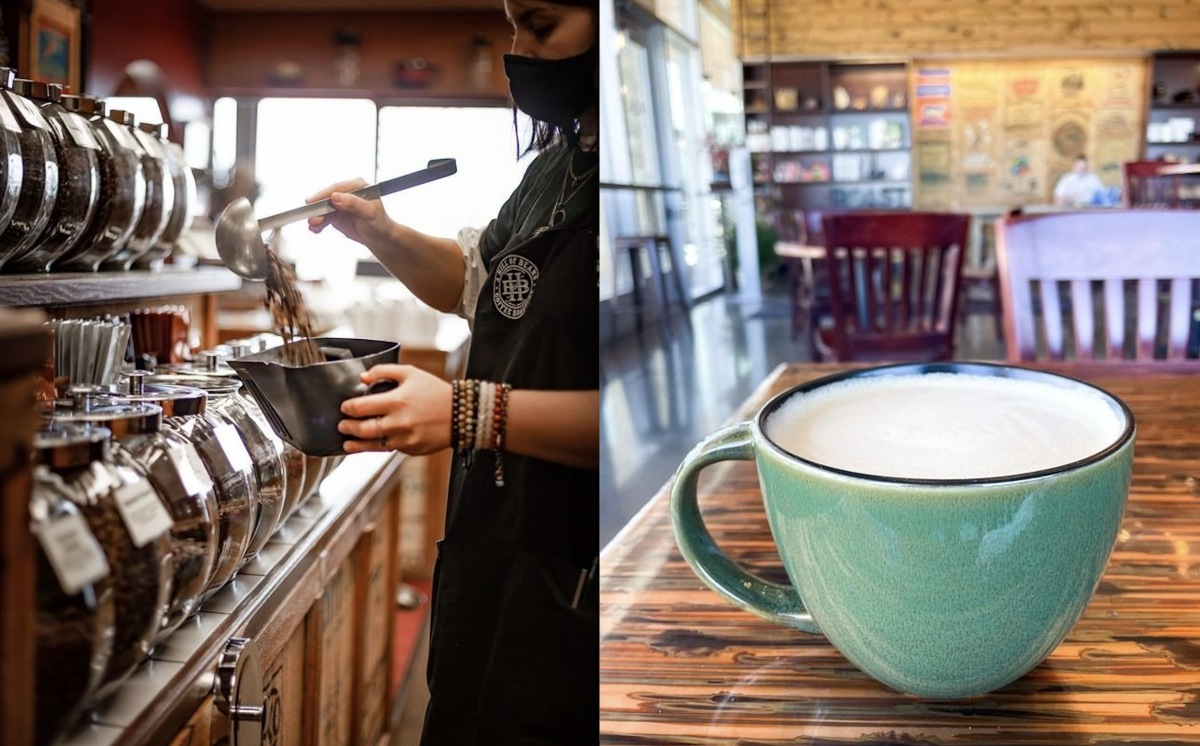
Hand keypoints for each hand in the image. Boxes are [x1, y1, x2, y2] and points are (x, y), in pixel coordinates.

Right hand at [306, 178, 395, 247]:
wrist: (380, 238)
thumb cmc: (379, 224)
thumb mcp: (369, 213)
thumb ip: (353, 204)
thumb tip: (335, 197)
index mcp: (358, 186)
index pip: (338, 188)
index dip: (324, 194)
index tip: (313, 202)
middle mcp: (348, 192)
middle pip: (328, 198)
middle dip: (318, 209)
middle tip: (311, 219)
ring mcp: (341, 203)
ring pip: (324, 208)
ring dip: (317, 218)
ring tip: (313, 227)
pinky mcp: (336, 213)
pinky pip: (324, 217)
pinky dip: (319, 223)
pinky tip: (315, 229)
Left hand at [337, 365, 451, 454]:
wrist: (461, 414)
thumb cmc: (436, 392)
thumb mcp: (411, 373)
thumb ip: (383, 371)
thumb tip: (362, 378)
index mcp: (397, 401)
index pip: (361, 407)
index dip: (348, 407)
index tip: (345, 407)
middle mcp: (399, 422)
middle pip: (363, 429)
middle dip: (347, 427)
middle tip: (342, 425)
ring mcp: (405, 439)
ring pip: (373, 445)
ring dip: (356, 444)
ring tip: (348, 442)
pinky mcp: (411, 450)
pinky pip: (390, 449)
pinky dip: (379, 446)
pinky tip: (372, 443)